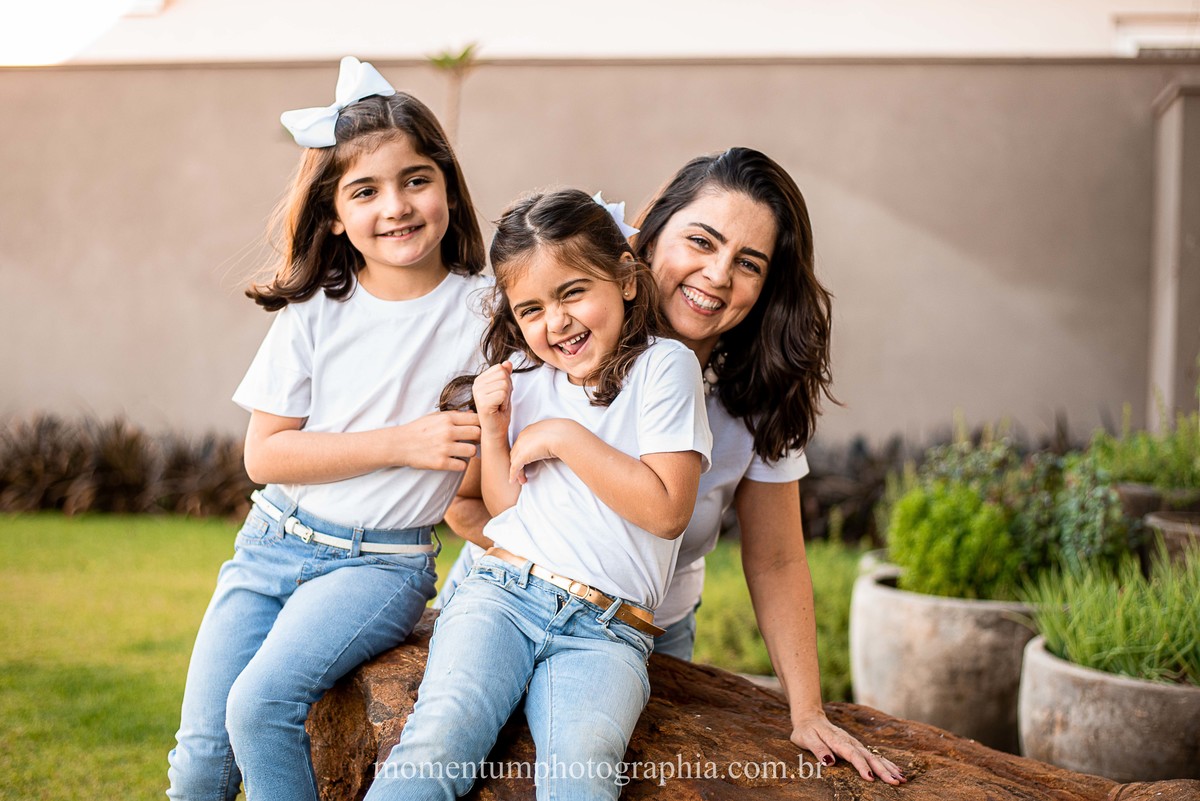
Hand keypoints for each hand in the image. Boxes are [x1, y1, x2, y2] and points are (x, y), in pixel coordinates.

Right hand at [390, 410, 480, 471]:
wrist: (399, 444)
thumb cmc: (418, 429)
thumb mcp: (434, 417)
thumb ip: (453, 415)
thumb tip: (472, 414)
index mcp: (447, 419)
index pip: (475, 419)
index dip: (479, 424)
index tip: (475, 429)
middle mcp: (447, 432)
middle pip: (477, 434)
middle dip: (477, 438)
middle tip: (471, 442)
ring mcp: (444, 448)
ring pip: (473, 451)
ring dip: (469, 453)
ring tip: (462, 452)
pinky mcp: (441, 463)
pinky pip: (463, 466)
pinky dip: (460, 465)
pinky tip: (454, 461)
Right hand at [472, 362, 512, 435]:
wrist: (496, 430)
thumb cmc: (500, 411)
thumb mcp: (505, 390)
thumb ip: (505, 375)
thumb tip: (507, 362)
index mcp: (480, 380)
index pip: (500, 368)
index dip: (506, 382)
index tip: (501, 395)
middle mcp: (476, 384)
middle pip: (503, 374)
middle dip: (508, 389)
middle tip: (501, 401)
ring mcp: (478, 393)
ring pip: (504, 384)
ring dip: (507, 397)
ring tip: (499, 406)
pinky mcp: (482, 402)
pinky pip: (503, 393)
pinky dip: (505, 403)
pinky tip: (498, 410)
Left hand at [508, 419, 575, 483]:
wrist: (561, 435)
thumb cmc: (562, 434)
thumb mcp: (552, 435)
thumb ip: (548, 439)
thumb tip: (553, 444)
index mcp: (530, 430)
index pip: (521, 444)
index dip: (522, 453)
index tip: (526, 461)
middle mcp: (523, 437)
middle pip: (515, 452)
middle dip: (517, 462)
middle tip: (522, 471)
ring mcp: (521, 446)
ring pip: (514, 460)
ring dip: (517, 471)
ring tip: (522, 480)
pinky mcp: (522, 456)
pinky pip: (515, 468)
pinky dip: (513, 475)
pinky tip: (513, 480)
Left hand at [790, 709, 905, 784]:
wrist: (810, 717)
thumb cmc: (806, 731)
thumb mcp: (806, 739)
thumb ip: (818, 748)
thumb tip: (830, 761)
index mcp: (837, 741)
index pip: (852, 754)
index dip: (861, 766)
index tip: (870, 778)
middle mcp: (850, 741)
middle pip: (868, 756)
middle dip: (882, 770)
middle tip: (895, 782)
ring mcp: (855, 743)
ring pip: (874, 756)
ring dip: (888, 767)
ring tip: (901, 778)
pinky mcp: (857, 746)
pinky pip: (874, 755)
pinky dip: (886, 763)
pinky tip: (897, 770)